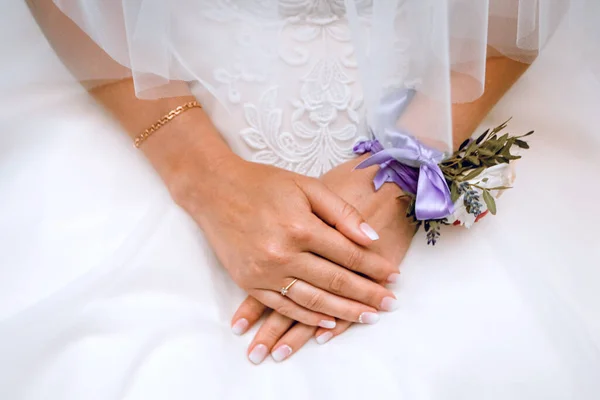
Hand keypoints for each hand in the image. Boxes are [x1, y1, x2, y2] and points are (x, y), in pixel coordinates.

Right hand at [230, 156, 414, 363]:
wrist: (214, 190)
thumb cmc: (262, 183)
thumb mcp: (306, 186)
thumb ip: (341, 212)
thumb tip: (371, 239)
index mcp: (300, 227)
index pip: (348, 255)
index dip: (374, 268)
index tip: (394, 277)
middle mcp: (283, 254)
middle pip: (335, 281)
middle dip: (367, 294)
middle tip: (390, 304)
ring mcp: (264, 272)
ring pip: (313, 300)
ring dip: (344, 312)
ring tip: (368, 317)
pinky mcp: (249, 282)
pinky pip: (284, 307)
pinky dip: (309, 318)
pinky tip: (329, 324)